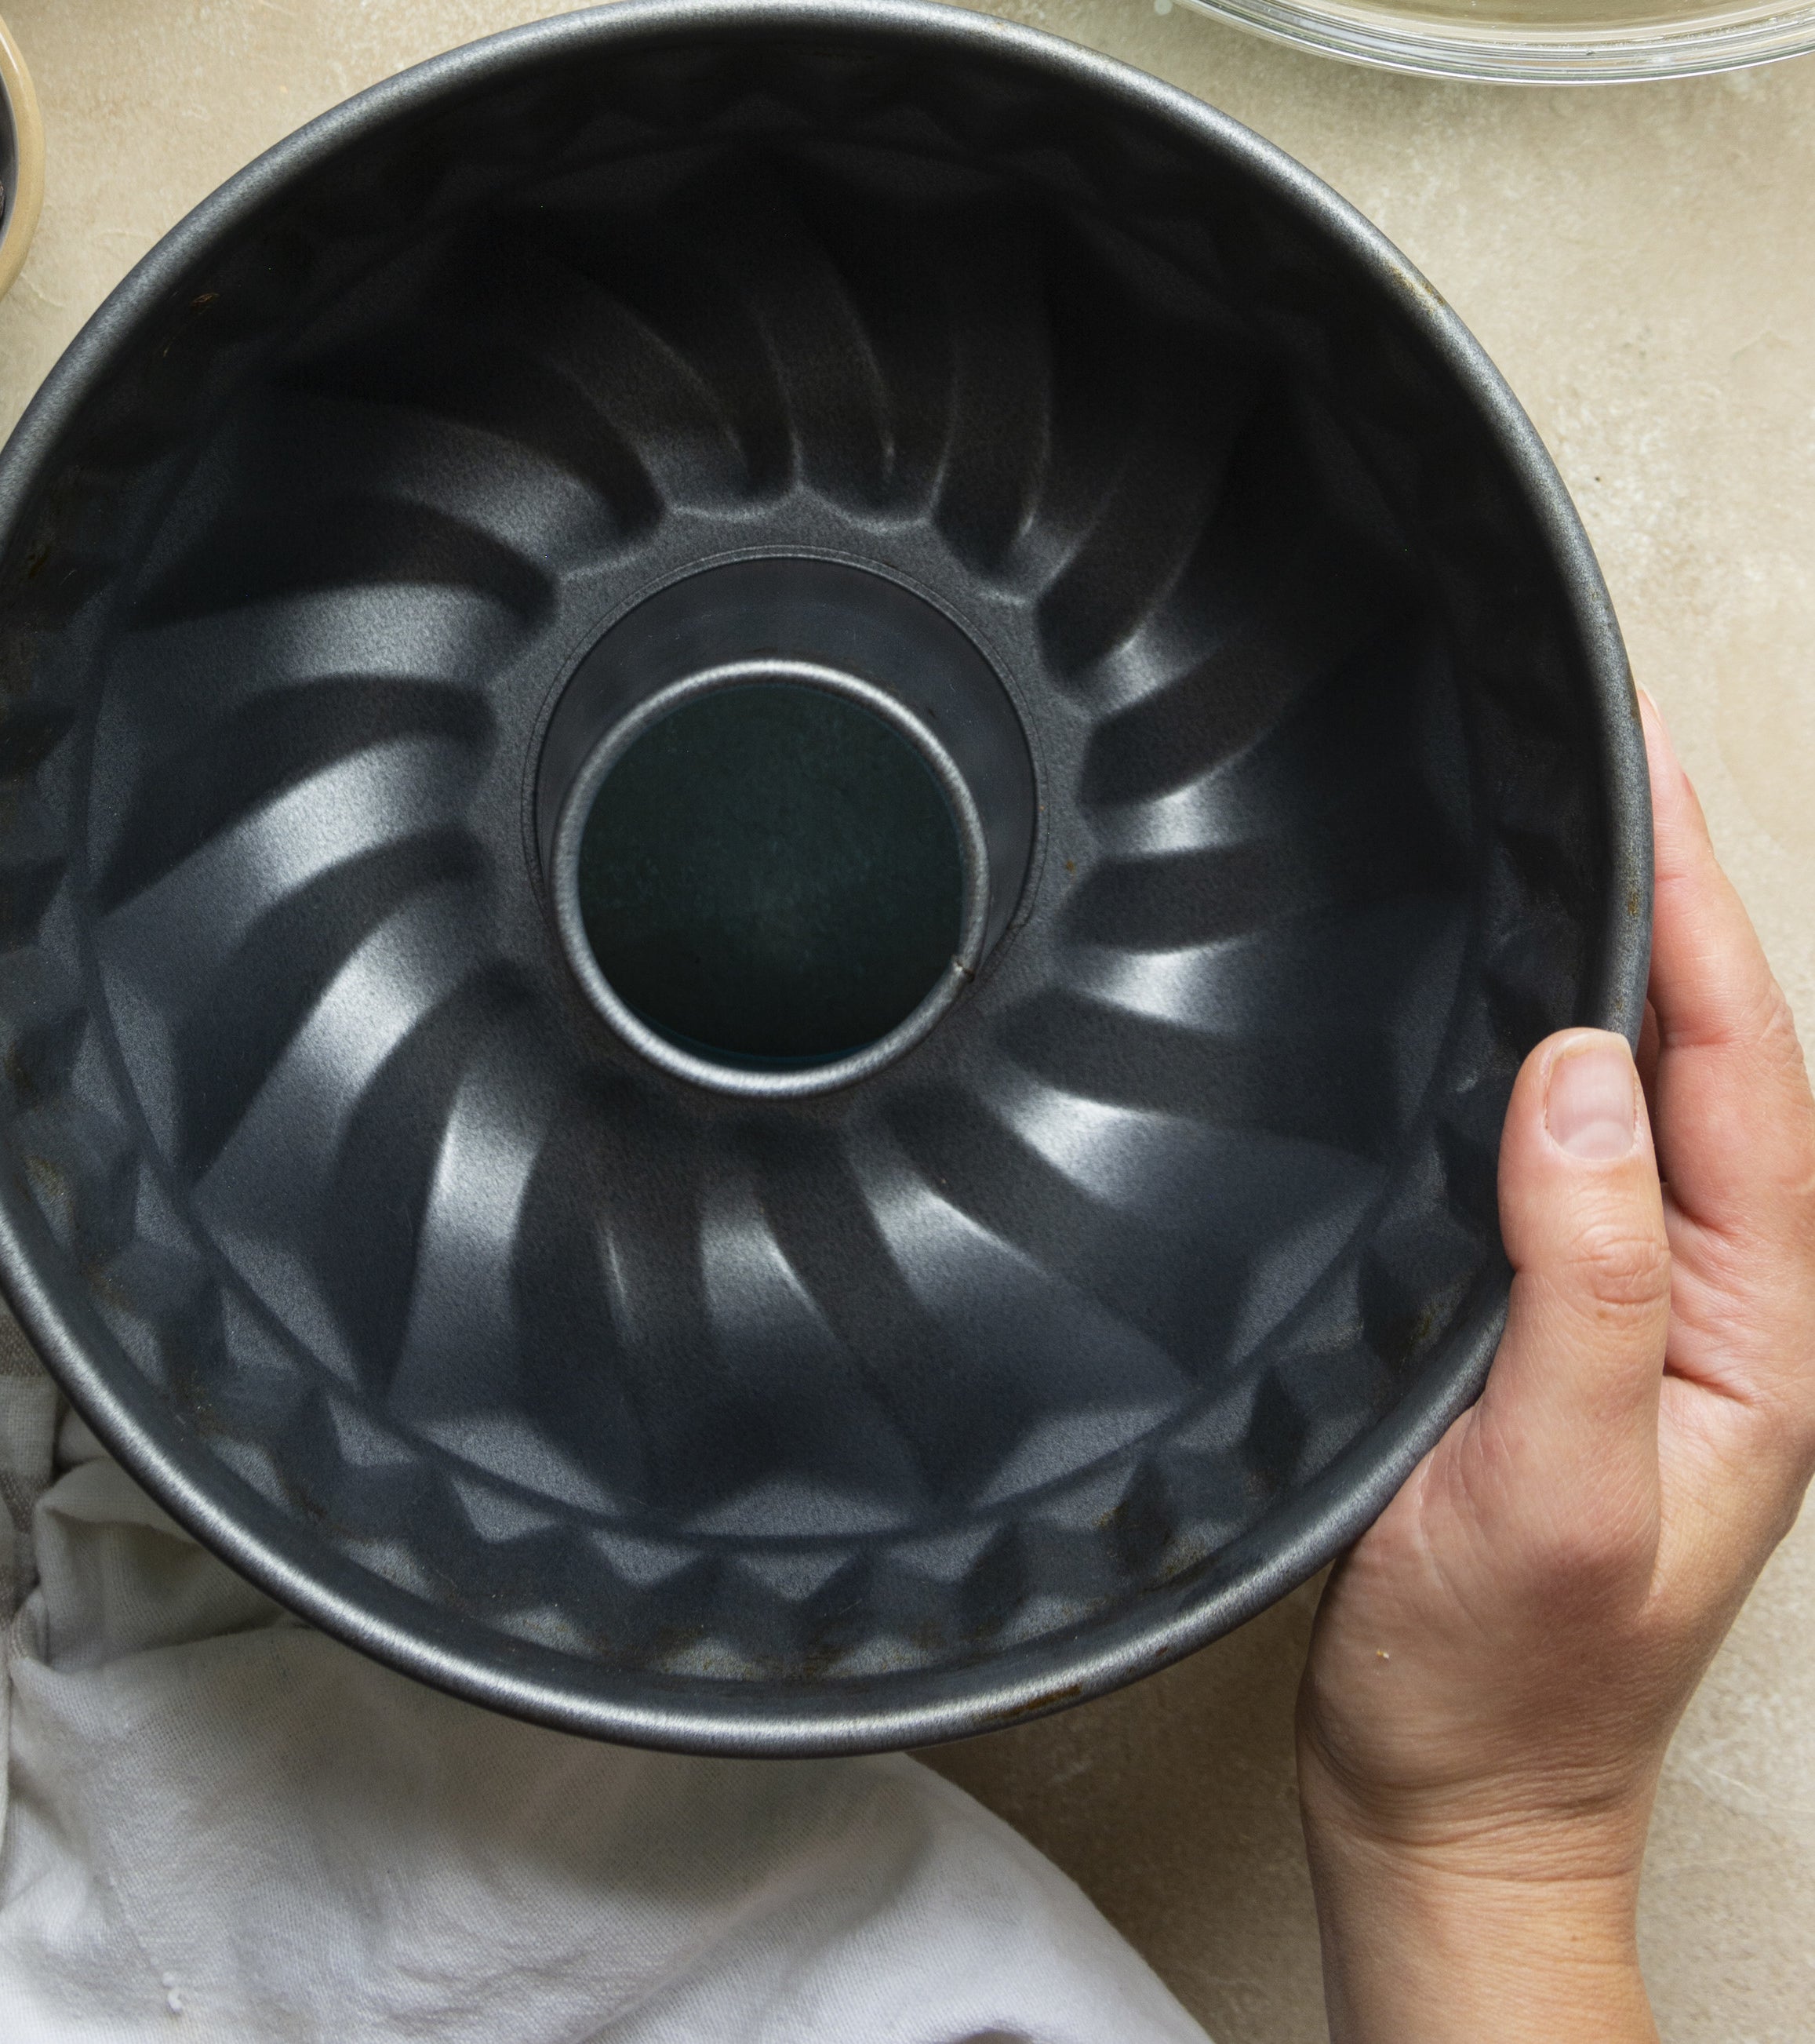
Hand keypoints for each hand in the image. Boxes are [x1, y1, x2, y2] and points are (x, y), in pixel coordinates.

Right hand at [1295, 693, 1814, 2043]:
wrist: (1448, 1808)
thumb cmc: (1503, 1685)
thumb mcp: (1557, 1487)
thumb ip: (1587, 1282)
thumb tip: (1576, 1078)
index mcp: (1752, 1336)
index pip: (1738, 1073)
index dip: (1696, 913)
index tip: (1647, 774)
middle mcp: (1716, 1314)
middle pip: (1712, 1064)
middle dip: (1676, 903)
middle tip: (1619, 763)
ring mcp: (1645, 1328)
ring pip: (1651, 1105)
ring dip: (1624, 967)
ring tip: (1583, 847)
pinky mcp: (1566, 1343)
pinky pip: (1580, 1164)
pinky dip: (1558, 1062)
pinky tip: (1516, 1021)